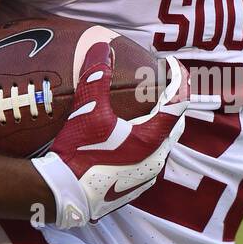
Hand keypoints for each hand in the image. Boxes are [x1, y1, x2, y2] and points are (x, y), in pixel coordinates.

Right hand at [35, 41, 186, 228]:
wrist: (63, 195)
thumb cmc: (79, 153)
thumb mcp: (87, 111)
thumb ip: (96, 77)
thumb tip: (101, 48)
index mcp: (152, 139)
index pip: (178, 102)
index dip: (178, 79)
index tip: (170, 64)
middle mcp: (157, 159)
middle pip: (175, 124)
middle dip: (173, 103)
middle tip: (161, 86)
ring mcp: (147, 177)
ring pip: (163, 144)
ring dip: (159, 125)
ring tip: (144, 111)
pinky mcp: (135, 188)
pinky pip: (149, 160)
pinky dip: (146, 144)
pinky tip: (127, 140)